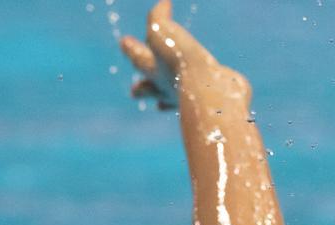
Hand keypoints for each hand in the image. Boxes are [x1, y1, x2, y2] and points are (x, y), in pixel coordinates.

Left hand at [119, 0, 248, 110]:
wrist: (210, 92)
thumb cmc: (181, 62)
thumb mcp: (162, 31)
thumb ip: (158, 16)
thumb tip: (163, 2)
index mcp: (153, 70)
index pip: (138, 58)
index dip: (131, 48)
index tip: (123, 42)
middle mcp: (166, 87)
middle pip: (149, 88)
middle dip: (143, 88)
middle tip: (134, 92)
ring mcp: (185, 97)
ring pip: (170, 99)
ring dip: (164, 101)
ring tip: (160, 104)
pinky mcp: (207, 100)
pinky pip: (198, 97)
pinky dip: (195, 96)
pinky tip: (200, 96)